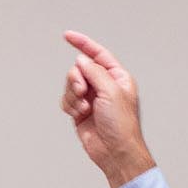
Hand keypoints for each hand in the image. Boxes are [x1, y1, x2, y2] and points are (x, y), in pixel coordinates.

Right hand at [60, 30, 155, 187]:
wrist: (115, 151)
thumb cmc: (121, 125)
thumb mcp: (111, 91)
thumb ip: (94, 72)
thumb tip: (81, 60)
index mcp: (117, 77)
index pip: (97, 54)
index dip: (82, 43)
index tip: (67, 35)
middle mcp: (103, 85)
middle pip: (79, 69)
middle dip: (76, 79)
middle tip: (82, 91)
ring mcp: (91, 98)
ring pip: (70, 85)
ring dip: (73, 95)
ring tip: (83, 108)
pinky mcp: (80, 111)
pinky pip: (66, 100)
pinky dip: (70, 106)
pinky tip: (79, 115)